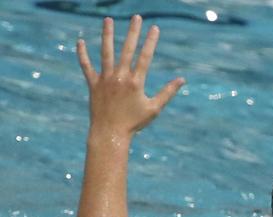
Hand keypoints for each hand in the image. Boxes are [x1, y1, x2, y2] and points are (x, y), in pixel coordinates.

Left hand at [77, 16, 184, 137]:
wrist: (110, 133)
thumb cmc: (134, 123)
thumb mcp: (154, 108)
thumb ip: (167, 92)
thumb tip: (182, 80)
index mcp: (136, 83)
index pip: (145, 57)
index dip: (150, 41)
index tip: (154, 28)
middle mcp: (120, 77)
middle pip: (127, 50)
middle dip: (133, 32)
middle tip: (136, 17)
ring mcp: (105, 79)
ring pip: (106, 53)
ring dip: (107, 35)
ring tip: (108, 20)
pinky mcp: (93, 84)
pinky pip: (86, 66)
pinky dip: (82, 54)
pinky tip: (81, 41)